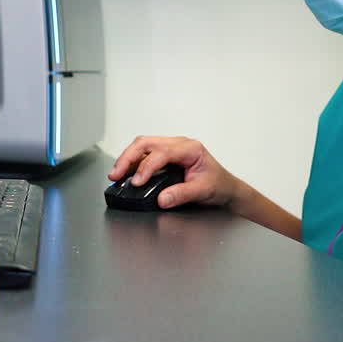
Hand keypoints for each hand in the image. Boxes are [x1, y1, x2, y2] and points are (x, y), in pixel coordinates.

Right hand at [108, 136, 239, 209]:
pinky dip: (132, 162)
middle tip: (116, 174)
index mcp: (190, 149)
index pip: (162, 153)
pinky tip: (125, 173)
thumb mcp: (203, 191)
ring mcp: (170, 148)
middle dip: (128, 157)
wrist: (226, 188)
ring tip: (116, 173)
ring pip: (142, 145)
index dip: (146, 167)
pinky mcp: (164, 156)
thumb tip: (162, 198)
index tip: (137, 182)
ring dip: (127, 158)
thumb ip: (182, 194)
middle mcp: (178, 144)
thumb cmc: (219, 185)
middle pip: (146, 143)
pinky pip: (144, 154)